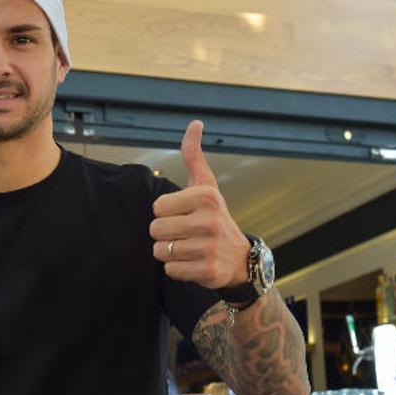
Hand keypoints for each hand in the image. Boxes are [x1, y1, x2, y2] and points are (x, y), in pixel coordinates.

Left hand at [150, 120, 250, 288]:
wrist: (240, 259)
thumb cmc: (215, 217)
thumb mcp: (206, 186)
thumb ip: (194, 156)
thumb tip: (195, 123)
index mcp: (205, 196)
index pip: (157, 207)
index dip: (166, 213)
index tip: (184, 215)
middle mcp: (209, 220)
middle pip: (156, 230)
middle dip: (165, 234)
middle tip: (185, 234)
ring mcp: (210, 247)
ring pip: (161, 251)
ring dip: (170, 253)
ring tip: (190, 248)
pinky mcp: (208, 271)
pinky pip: (170, 271)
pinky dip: (177, 270)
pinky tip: (194, 263)